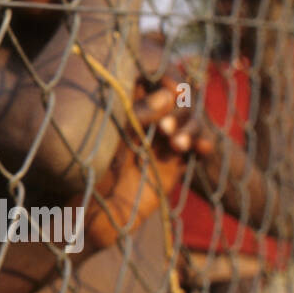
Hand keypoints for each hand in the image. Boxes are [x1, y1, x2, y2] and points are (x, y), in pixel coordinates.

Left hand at [81, 79, 186, 248]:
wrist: (94, 215)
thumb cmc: (90, 171)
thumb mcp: (111, 138)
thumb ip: (136, 114)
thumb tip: (167, 95)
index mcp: (122, 107)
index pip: (147, 80)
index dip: (162, 77)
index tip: (170, 85)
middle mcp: (142, 120)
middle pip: (172, 97)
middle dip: (176, 106)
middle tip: (164, 127)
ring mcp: (158, 141)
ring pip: (186, 120)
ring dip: (188, 126)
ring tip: (175, 144)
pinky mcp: (173, 163)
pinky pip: (194, 146)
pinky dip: (202, 143)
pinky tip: (202, 148)